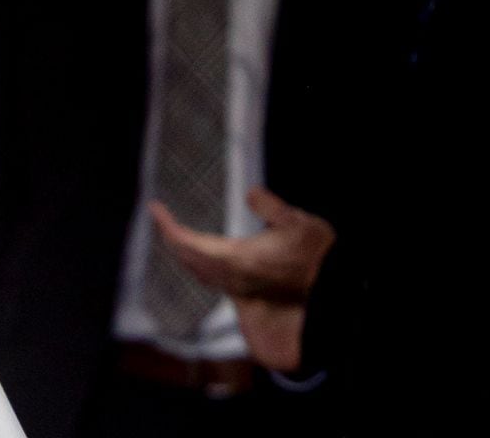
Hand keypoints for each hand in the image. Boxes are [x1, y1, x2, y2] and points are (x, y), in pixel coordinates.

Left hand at [151, 187, 334, 371]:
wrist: (335, 295)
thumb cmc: (318, 257)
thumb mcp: (299, 223)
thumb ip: (272, 207)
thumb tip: (251, 193)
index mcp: (236, 259)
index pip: (187, 242)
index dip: (167, 225)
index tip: (154, 208)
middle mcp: (231, 278)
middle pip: (187, 257)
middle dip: (171, 236)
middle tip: (161, 217)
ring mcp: (238, 291)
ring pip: (198, 271)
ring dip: (183, 251)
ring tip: (175, 233)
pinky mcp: (246, 297)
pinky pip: (211, 279)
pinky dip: (197, 263)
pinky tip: (201, 257)